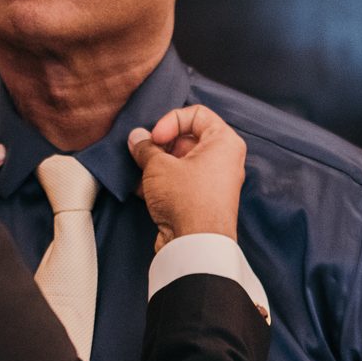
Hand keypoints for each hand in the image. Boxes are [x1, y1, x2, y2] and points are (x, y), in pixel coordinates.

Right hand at [128, 103, 244, 247]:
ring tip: (140, 172)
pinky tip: (141, 189)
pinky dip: (162, 183)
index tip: (155, 137)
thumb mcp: (158, 166)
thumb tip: (137, 138)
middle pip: (187, 138)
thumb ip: (145, 147)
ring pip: (181, 162)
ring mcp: (213, 182)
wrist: (195, 246)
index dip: (170, 121)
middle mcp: (223, 160)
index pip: (196, 114)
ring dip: (157, 165)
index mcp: (224, 142)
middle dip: (160, 145)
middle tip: (143, 154)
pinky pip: (180, 182)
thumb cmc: (187, 200)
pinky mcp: (201, 201)